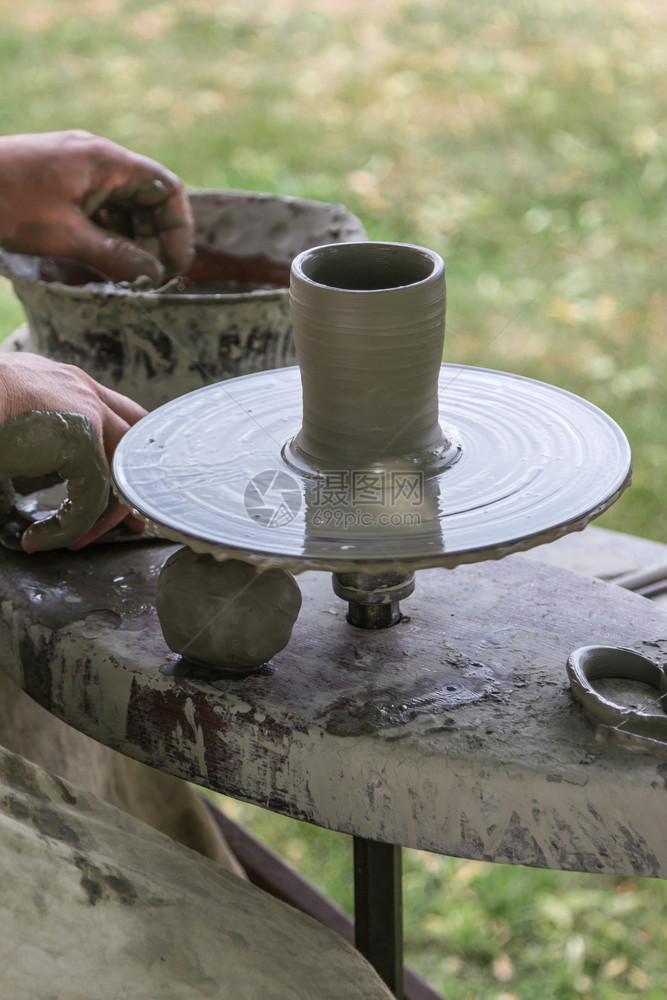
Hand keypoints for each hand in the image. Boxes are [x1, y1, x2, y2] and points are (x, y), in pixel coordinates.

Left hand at [0, 130, 193, 283]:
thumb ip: (116, 256)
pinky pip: (98, 209)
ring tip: (124, 276)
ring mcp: (77, 170)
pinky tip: (99, 263)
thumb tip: (155, 276)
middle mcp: (97, 159)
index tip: (172, 265)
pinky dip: (106, 236)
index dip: (177, 229)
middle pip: (147, 199)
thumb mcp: (66, 237)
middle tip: (148, 279)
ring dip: (130, 242)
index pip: (166, 188)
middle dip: (153, 240)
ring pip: (123, 208)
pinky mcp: (60, 183)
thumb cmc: (7, 203)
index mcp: (106, 161)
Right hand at [0, 353, 145, 550]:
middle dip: (136, 484)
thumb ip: (32, 441)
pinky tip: (38, 537)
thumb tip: (23, 466)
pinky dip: (70, 525)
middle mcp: (82, 391)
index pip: (117, 415)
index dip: (120, 456)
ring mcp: (86, 412)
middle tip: (133, 522)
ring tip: (76, 540)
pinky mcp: (79, 439)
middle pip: (136, 440)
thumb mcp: (5, 419)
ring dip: (102, 515)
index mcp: (65, 383)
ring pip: (121, 473)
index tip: (111, 491)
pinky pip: (93, 495)